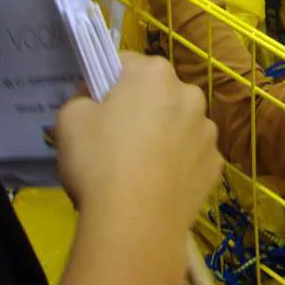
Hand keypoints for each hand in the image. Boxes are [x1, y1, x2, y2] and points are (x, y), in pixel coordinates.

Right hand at [56, 52, 222, 231]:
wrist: (136, 221)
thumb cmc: (100, 161)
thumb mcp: (69, 120)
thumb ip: (81, 98)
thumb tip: (93, 100)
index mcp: (155, 75)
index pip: (127, 63)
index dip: (108, 81)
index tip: (96, 105)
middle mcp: (190, 95)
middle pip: (160, 93)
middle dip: (142, 107)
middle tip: (116, 138)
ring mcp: (208, 131)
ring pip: (180, 124)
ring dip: (165, 135)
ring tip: (139, 167)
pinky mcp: (215, 164)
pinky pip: (192, 156)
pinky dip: (178, 165)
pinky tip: (158, 185)